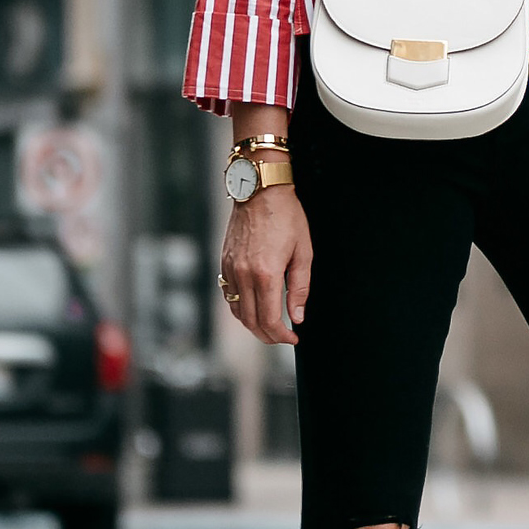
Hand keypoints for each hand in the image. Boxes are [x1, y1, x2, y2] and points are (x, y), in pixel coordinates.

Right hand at [220, 184, 312, 344]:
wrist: (260, 190)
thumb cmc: (287, 217)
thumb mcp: (303, 253)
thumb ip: (299, 288)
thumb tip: (297, 317)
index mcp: (266, 274)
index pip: (270, 320)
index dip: (282, 336)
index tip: (293, 338)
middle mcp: (243, 275)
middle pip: (252, 322)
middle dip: (269, 336)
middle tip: (283, 337)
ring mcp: (230, 269)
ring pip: (238, 312)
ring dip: (254, 325)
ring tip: (271, 326)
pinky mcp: (224, 263)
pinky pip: (229, 296)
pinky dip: (242, 309)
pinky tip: (255, 308)